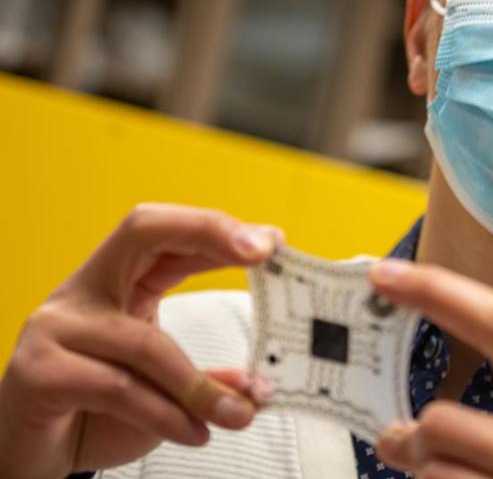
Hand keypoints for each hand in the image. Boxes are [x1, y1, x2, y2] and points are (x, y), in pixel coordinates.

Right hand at [0, 204, 282, 478]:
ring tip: (240, 414)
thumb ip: (204, 378)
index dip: (217, 229)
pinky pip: (118, 387)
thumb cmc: (94, 411)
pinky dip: (167, 414)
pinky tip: (195, 434)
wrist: (26, 457)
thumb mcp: (161, 388)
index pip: (165, 232)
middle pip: (143, 231)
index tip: (272, 240)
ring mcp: (55, 326)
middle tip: (262, 252)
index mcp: (115, 279)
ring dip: (201, 385)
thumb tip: (259, 386)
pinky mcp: (38, 372)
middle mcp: (83, 290)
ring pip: (146, 342)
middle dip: (209, 234)